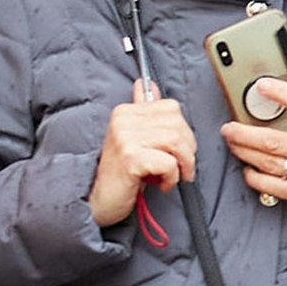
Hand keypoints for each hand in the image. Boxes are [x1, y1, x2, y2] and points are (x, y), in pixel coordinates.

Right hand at [89, 77, 199, 227]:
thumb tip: (147, 84)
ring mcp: (125, 138)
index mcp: (125, 111)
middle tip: (181, 167)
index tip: (179, 150)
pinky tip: (162, 185)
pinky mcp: (130, 158)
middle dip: (187, 149)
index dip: (183, 131)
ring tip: (173, 176)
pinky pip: (169, 163)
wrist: (99, 200)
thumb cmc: (121, 173)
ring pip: (176, 141)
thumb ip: (142, 111)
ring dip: (183, 164)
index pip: (171, 107)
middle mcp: (123, 120)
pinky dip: (172, 177)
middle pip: (177, 124)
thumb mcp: (131, 138)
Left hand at [227, 70, 286, 251]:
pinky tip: (247, 166)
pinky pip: (267, 184)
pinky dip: (252, 175)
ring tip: (232, 141)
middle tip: (229, 126)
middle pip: (273, 139)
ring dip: (242, 151)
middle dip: (244, 132)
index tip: (262, 86)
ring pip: (266, 161)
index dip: (281, 93)